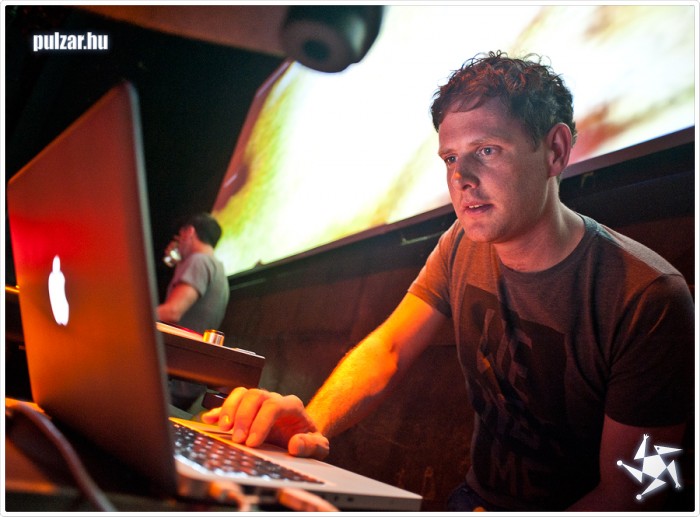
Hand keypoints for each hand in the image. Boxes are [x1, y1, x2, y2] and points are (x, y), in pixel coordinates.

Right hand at [201, 387, 329, 459]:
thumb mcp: (318, 447)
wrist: (303, 435)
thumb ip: (311, 446)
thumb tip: (295, 444)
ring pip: (242, 393)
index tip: (252, 442)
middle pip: (255, 395)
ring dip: (229, 409)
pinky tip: (208, 419)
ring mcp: (260, 403)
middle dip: (243, 416)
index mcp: (292, 406)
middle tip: (237, 439)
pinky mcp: (247, 410)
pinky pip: (231, 402)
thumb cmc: (309, 440)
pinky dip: (218, 409)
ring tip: (223, 429)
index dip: (260, 422)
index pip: (274, 405)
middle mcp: (274, 399)